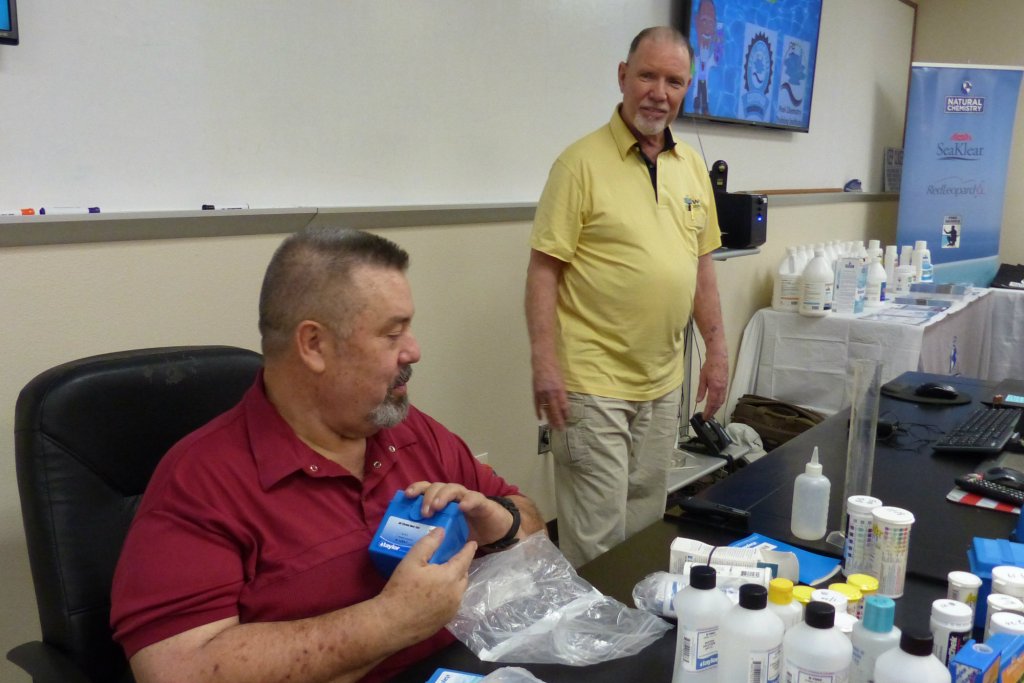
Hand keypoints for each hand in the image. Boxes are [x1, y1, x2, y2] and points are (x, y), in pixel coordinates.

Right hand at [376, 528, 475, 642]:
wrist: (392, 622)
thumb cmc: (401, 589)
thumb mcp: (411, 561)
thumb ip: (428, 543)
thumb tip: (441, 531)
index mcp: (450, 577)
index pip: (465, 559)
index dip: (469, 549)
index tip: (473, 543)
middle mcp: (456, 594)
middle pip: (464, 575)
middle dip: (461, 565)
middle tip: (453, 558)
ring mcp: (452, 609)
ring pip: (459, 590)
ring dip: (456, 581)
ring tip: (445, 574)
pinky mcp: (446, 620)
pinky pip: (453, 603)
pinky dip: (450, 594)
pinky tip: (437, 593)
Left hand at [404, 482, 514, 546]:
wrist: (494, 529)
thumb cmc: (467, 530)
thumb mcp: (446, 533)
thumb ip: (432, 536)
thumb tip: (411, 548)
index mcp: (441, 501)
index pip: (426, 489)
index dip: (416, 489)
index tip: (406, 496)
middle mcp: (452, 495)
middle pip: (436, 486)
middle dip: (427, 496)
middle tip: (423, 512)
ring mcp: (467, 497)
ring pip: (453, 488)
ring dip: (443, 496)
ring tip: (437, 507)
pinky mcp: (482, 502)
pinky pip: (474, 498)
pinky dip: (467, 501)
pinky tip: (462, 507)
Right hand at [532, 358, 568, 429]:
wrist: (543, 360)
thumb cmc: (555, 368)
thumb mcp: (562, 380)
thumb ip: (562, 392)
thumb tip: (564, 404)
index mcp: (559, 389)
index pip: (563, 406)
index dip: (565, 414)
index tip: (568, 421)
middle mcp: (550, 393)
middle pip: (555, 410)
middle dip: (558, 420)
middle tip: (561, 429)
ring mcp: (542, 393)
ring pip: (546, 409)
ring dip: (549, 418)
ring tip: (552, 426)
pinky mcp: (535, 391)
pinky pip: (537, 404)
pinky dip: (538, 411)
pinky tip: (540, 418)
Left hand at [696, 354, 727, 417]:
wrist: (719, 358)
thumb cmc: (709, 366)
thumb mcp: (702, 378)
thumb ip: (701, 391)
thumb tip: (698, 401)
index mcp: (715, 388)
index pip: (711, 404)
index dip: (708, 412)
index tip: (705, 417)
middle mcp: (721, 390)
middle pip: (718, 404)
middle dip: (712, 412)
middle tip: (707, 417)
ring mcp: (725, 387)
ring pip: (721, 401)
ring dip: (716, 408)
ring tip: (711, 413)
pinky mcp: (726, 385)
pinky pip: (723, 397)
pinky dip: (719, 403)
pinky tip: (716, 404)